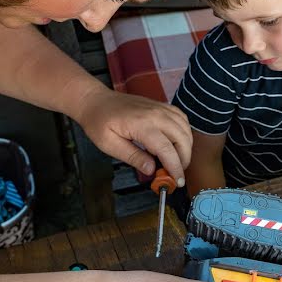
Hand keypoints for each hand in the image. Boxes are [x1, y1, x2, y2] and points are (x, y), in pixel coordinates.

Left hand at [75, 89, 191, 183]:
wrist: (96, 101)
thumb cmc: (99, 122)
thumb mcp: (109, 145)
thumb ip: (132, 157)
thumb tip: (151, 169)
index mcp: (141, 124)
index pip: (166, 149)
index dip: (175, 167)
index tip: (177, 181)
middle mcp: (155, 114)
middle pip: (182, 139)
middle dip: (184, 159)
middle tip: (176, 173)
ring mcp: (160, 108)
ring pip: (185, 129)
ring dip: (186, 147)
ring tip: (177, 161)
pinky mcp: (161, 106)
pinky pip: (181, 119)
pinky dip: (184, 132)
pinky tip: (178, 142)